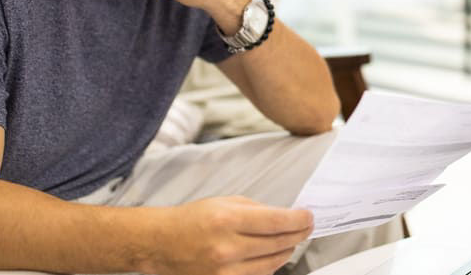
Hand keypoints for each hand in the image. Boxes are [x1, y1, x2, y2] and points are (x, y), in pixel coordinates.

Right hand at [144, 196, 313, 274]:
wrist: (161, 244)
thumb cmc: (191, 220)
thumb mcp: (223, 202)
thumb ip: (255, 209)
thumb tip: (284, 216)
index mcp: (227, 220)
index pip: (276, 222)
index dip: (299, 220)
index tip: (309, 217)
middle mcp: (227, 247)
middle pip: (278, 244)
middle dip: (297, 235)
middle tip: (306, 228)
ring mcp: (224, 271)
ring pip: (272, 264)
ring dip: (286, 251)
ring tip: (291, 241)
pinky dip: (269, 266)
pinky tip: (272, 256)